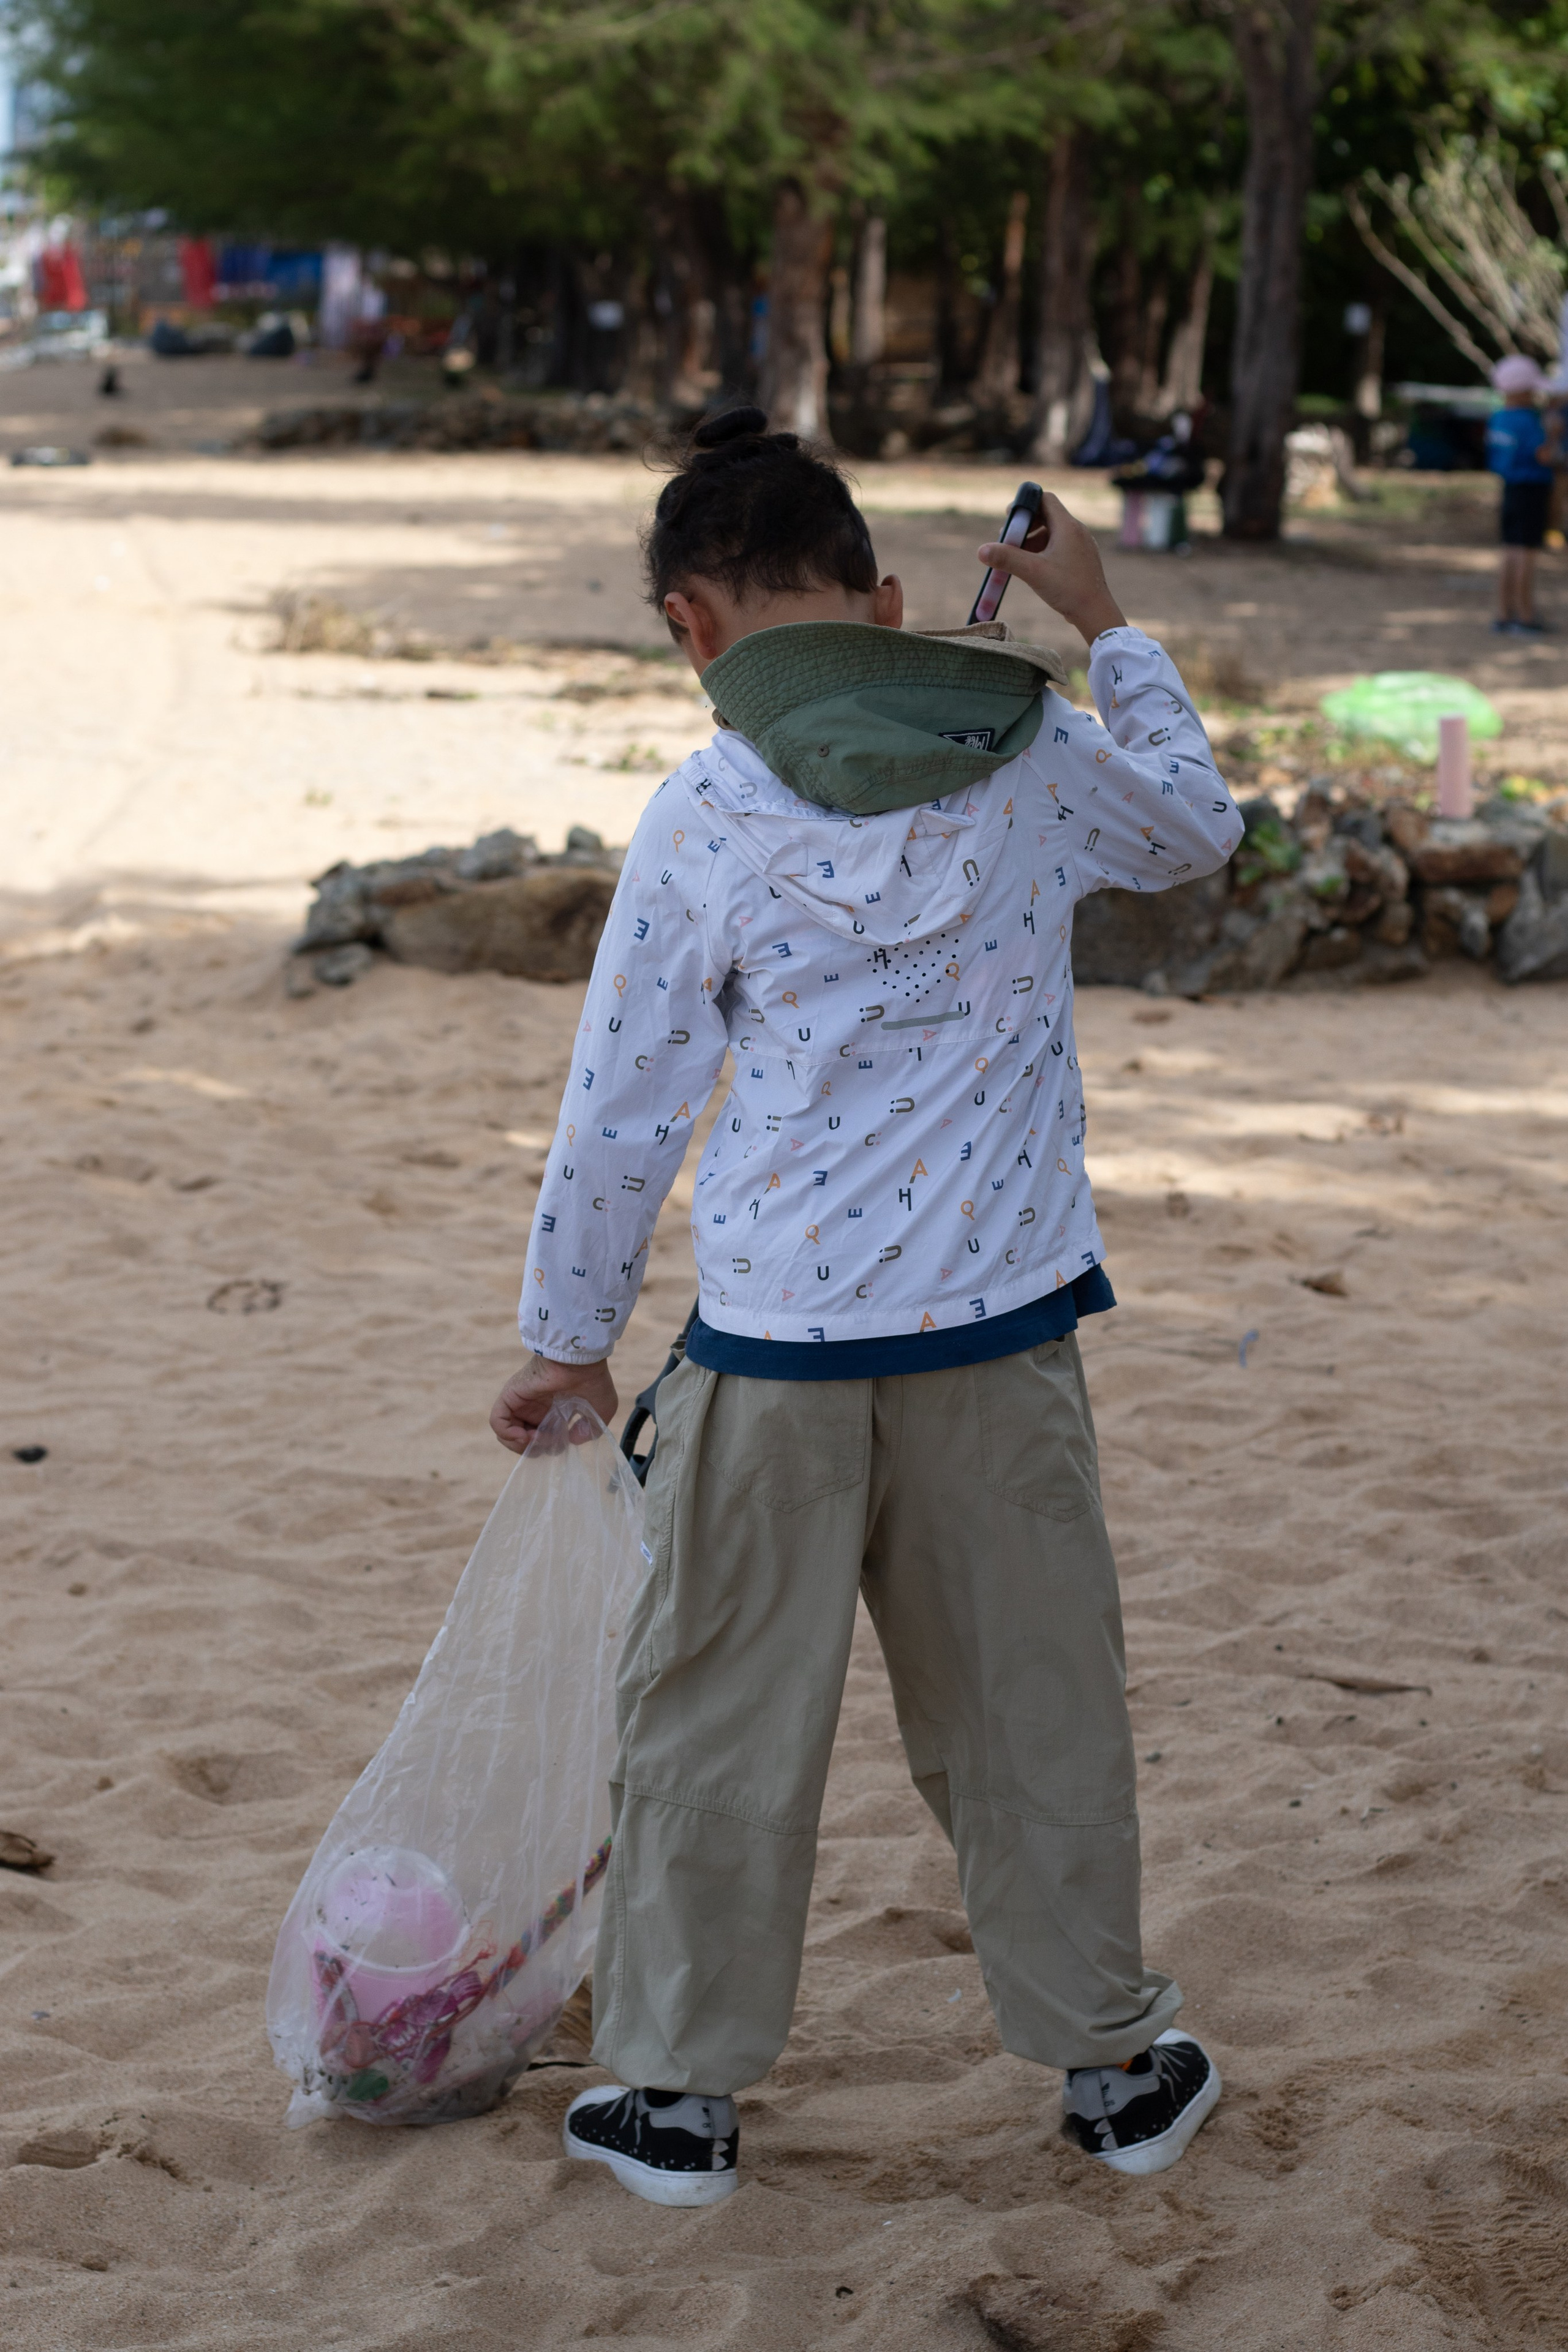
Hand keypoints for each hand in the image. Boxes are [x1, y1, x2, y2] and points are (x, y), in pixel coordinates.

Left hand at [490, 1353, 618, 1454]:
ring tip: (533, 1438)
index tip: (559, 1443)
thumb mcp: (600, 1412)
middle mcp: (535, 1408)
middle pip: (522, 1440)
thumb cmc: (593, 1381)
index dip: (548, 1448)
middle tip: (545, 1441)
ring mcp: (521, 1402)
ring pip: (506, 1434)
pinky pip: (497, 1421)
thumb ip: (589, 1431)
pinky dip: (506, 1434)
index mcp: (553, 1412)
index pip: (540, 1439)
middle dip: (532, 1449)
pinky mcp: (510, 1396)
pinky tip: (523, 1435)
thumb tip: (572, 1440)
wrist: (581, 1362)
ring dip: (519, 1444)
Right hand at [978, 491, 1125, 644]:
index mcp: (1067, 526)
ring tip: (1019, 557)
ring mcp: (1081, 545)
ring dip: (1034, 540)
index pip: (1045, 499)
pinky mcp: (1082, 559)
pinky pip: (1061, 546)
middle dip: (1026, 525)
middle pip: (1047, 515)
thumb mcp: (1032, 572)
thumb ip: (1007, 558)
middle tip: (1009, 540)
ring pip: (1053, 533)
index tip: (1010, 517)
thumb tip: (982, 551)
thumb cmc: (1067, 588)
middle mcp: (1077, 531)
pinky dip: (1045, 551)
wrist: (1095, 612)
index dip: (1026, 504)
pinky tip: (1035, 568)